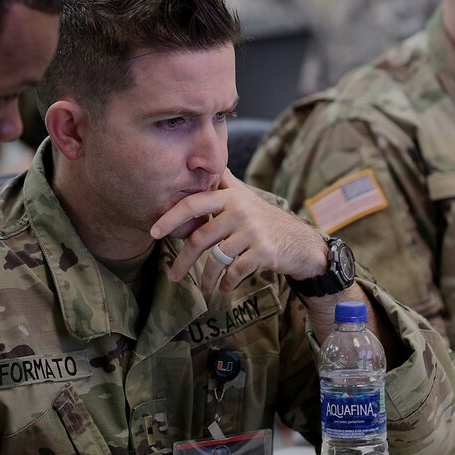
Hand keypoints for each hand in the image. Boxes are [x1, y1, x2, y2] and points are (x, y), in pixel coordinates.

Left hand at [150, 169, 327, 292]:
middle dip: (183, 260)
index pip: (193, 204)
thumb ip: (224, 184)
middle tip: (173, 276)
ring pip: (216, 259)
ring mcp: (252, 231)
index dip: (170, 218)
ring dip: (206, 278)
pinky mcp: (263, 252)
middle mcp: (240, 210)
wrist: (301, 243)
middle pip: (200, 237)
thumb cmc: (267, 220)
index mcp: (230, 196)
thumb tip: (201, 165)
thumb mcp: (246, 197)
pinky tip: (224, 289)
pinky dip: (227, 283)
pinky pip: (235, 271)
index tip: (153, 232)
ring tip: (204, 289)